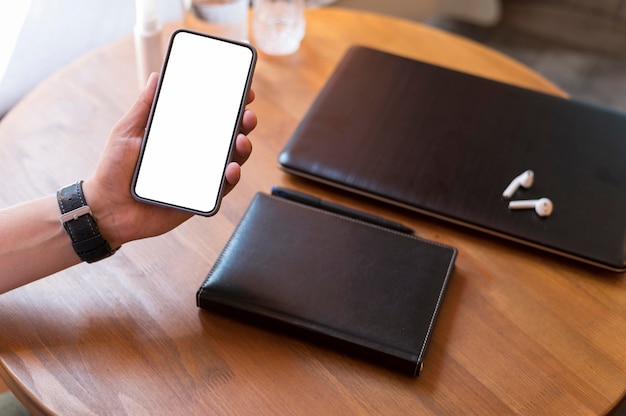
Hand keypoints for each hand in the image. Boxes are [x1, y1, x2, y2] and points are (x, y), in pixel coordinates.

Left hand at [83, 73, 257, 247]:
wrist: (107, 209)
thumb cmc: (114, 171)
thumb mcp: (126, 131)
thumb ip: (144, 106)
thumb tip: (157, 77)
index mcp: (179, 136)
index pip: (209, 117)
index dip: (228, 105)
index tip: (242, 92)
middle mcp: (194, 155)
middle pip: (227, 137)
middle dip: (243, 124)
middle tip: (247, 116)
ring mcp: (199, 176)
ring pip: (231, 161)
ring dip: (242, 149)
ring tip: (240, 141)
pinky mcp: (200, 198)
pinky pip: (222, 188)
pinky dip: (231, 178)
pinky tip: (231, 169)